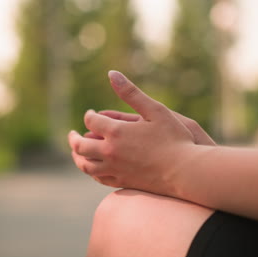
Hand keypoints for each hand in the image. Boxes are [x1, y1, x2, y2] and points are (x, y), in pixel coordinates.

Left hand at [68, 71, 211, 194]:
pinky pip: (98, 177)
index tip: (91, 114)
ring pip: (85, 164)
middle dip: (73, 138)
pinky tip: (93, 167)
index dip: (89, 115)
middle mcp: (110, 151)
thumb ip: (131, 93)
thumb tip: (111, 73)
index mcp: (116, 131)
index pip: (91, 121)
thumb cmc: (174, 138)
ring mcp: (114, 169)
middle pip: (80, 145)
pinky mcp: (121, 182)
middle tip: (72, 134)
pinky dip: (91, 170)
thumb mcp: (155, 109)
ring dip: (77, 157)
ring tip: (76, 152)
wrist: (185, 171)